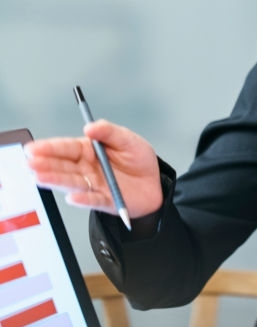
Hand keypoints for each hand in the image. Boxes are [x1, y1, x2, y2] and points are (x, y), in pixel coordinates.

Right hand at [24, 120, 163, 218]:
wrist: (155, 182)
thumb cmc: (138, 159)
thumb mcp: (128, 139)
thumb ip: (110, 132)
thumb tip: (91, 126)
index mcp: (89, 151)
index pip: (66, 148)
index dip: (49, 148)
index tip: (33, 148)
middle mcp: (86, 169)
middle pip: (63, 166)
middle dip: (46, 164)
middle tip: (31, 163)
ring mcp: (94, 185)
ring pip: (72, 183)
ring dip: (56, 180)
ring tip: (41, 178)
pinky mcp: (106, 201)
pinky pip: (93, 200)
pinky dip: (84, 200)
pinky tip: (73, 197)